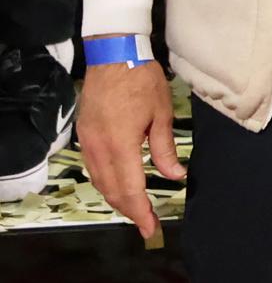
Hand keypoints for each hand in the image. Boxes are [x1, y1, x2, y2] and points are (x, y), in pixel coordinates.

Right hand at [74, 57, 183, 240]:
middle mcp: (99, 147)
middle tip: (147, 223)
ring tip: (136, 208)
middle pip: (112, 190)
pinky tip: (119, 185)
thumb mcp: (161, 114)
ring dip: (117, 198)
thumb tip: (176, 175)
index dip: (141, 211)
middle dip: (129, 209)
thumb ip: (165, 149)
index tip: (151, 228)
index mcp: (120, 144)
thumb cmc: (142, 80)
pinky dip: (107, 182)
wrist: (113, 54)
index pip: (130, 188)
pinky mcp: (85, 134)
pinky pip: (94, 168)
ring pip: (100, 181)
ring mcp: (88, 141)